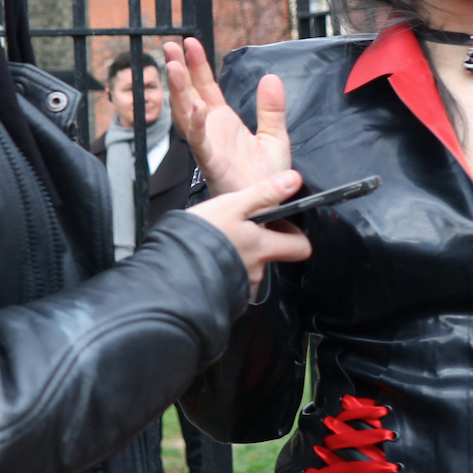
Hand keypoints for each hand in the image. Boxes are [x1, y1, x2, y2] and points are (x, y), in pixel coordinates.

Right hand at [163, 37, 290, 195]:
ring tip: (174, 68)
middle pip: (189, 95)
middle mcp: (211, 131)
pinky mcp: (212, 163)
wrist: (271, 204)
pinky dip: (196, 124)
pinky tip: (196, 106)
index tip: (189, 43)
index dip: (197, 65)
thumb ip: (272, 107)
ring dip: (179, 91)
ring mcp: (208, 146)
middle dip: (179, 71)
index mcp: (223, 122)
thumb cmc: (267, 177)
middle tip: (170, 47)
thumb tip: (270, 77)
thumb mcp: (275, 135)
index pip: (206, 87)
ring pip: (187, 115)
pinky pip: (199, 142)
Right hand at [188, 170, 312, 296]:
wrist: (170, 268)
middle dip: (262, 241)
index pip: (302, 247)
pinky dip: (224, 265)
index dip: (296, 234)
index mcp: (264, 247)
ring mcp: (239, 282)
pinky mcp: (222, 291)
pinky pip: (231, 277)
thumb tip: (294, 180)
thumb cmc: (201, 236)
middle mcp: (256, 269)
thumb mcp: (233, 204)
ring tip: (220, 239)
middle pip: (273, 255)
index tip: (281, 223)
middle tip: (242, 227)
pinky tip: (208, 254)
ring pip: (250, 265)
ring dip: (240, 253)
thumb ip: (265, 192)